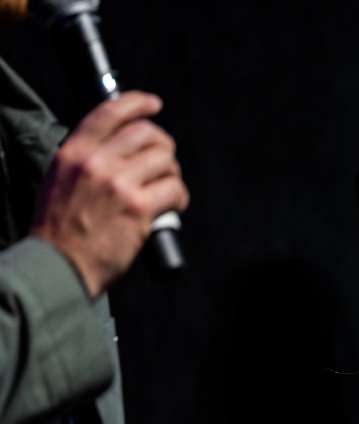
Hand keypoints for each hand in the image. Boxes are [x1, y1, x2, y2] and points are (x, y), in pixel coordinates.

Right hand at [31, 92, 188, 297]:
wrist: (58, 265)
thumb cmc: (60, 229)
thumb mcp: (60, 179)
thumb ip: (86, 159)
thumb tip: (119, 147)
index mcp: (74, 152)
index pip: (110, 112)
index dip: (137, 103)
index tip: (153, 104)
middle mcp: (96, 162)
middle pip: (146, 134)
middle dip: (162, 146)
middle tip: (163, 164)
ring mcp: (118, 183)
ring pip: (165, 160)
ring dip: (172, 174)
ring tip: (165, 189)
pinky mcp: (139, 207)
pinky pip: (174, 189)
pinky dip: (180, 198)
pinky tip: (173, 207)